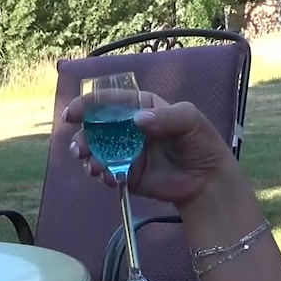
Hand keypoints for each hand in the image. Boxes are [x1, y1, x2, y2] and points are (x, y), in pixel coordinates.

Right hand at [63, 91, 234, 206]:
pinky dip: (102, 174)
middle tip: (79, 149)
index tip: (73, 113)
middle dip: (83, 137)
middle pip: (96, 127)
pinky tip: (109, 177)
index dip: (88, 104)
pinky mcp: (126, 173)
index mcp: (140, 107)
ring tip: (94, 166)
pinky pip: (107, 172)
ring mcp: (125, 151)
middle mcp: (128, 128)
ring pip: (96, 151)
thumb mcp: (190, 120)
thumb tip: (137, 120)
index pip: (110, 101)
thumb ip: (166, 117)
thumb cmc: (201, 143)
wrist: (207, 180)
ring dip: (88, 157)